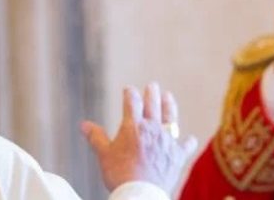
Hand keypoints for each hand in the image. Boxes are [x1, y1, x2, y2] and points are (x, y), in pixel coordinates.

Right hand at [81, 83, 198, 192]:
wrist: (142, 194)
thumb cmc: (120, 175)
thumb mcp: (104, 155)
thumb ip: (96, 137)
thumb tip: (84, 125)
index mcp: (133, 126)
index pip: (132, 102)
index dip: (130, 93)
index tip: (129, 89)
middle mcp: (152, 129)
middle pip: (153, 105)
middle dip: (151, 94)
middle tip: (152, 85)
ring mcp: (167, 141)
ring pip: (170, 118)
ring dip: (169, 106)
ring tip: (168, 96)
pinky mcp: (178, 155)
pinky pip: (186, 145)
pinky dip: (187, 142)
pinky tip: (189, 139)